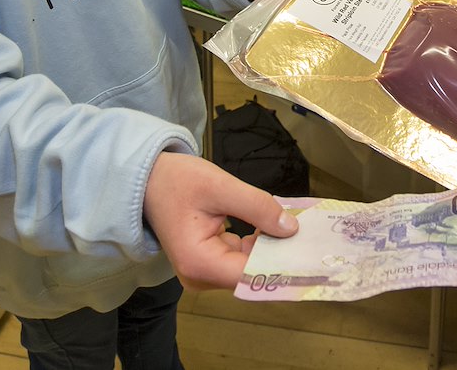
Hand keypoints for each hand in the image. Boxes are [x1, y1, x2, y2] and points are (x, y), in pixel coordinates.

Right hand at [144, 152, 297, 290]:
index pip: (252, 276)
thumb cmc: (177, 181)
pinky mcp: (207, 263)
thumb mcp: (220, 186)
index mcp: (200, 263)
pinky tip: (272, 227)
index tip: (310, 251)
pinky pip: (239, 259)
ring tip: (294, 226)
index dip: (282, 266)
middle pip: (252, 274)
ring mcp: (203, 272)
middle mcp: (200, 277)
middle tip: (309, 233)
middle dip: (279, 254)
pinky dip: (257, 245)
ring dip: (270, 248)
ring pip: (248, 267)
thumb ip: (257, 207)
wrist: (147, 179)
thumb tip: (291, 228)